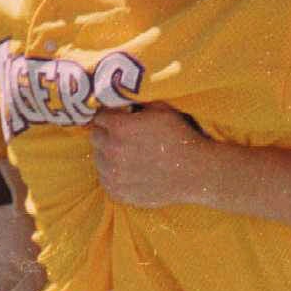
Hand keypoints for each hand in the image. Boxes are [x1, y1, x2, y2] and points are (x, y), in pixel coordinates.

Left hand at [90, 106, 217, 206]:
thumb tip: (122, 98)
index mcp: (119, 128)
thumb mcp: (161, 109)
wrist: (196, 173)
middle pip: (95, 137)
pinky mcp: (118, 192)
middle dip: (106, 134)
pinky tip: (129, 171)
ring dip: (108, 155)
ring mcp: (113, 175)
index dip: (109, 116)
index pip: (99, 117)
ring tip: (127, 155)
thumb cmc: (181, 138)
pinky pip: (105, 179)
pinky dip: (113, 174)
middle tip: (122, 136)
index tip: (117, 118)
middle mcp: (111, 151)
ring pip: (98, 159)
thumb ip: (136, 103)